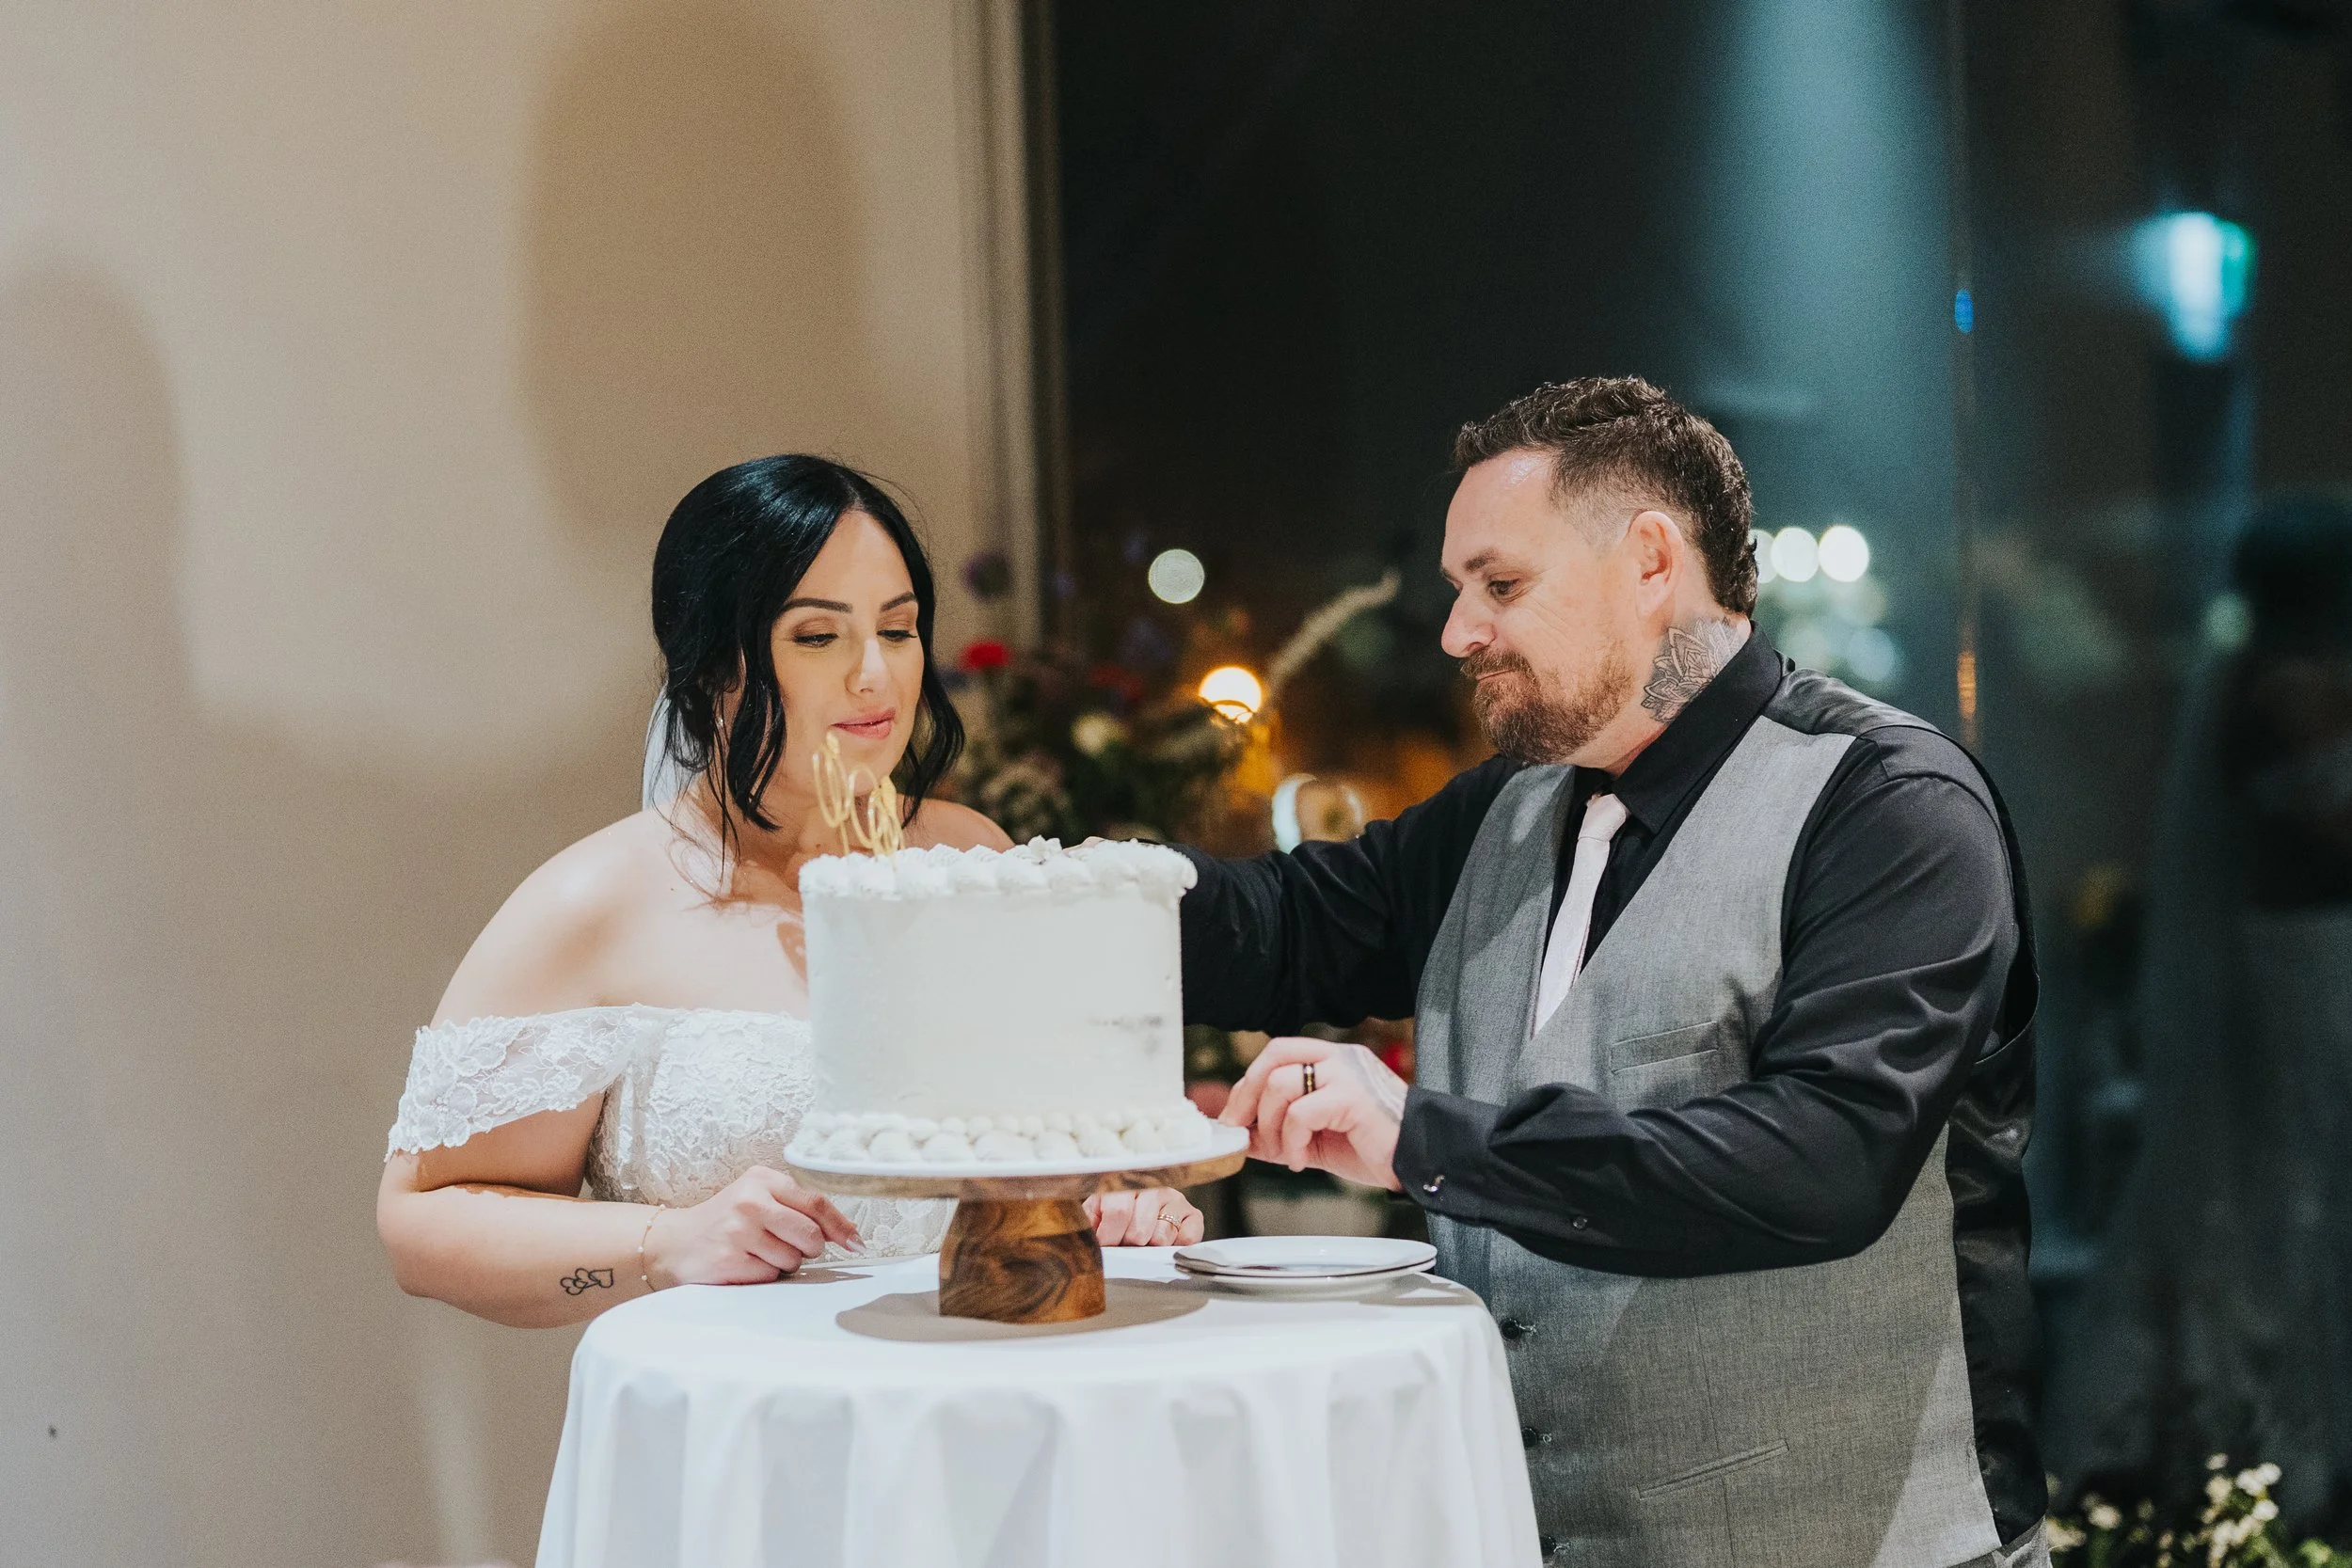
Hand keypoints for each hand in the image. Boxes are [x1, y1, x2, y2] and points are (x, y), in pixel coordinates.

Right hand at [647, 1165, 861, 1285]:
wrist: (674, 1243)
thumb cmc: (727, 1221)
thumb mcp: (758, 1199)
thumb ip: (798, 1209)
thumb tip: (849, 1235)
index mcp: (762, 1179)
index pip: (816, 1201)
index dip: (840, 1226)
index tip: (856, 1243)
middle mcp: (750, 1200)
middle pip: (810, 1235)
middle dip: (808, 1249)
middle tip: (786, 1246)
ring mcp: (738, 1230)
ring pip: (792, 1260)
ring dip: (783, 1264)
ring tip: (757, 1252)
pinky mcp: (729, 1259)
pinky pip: (770, 1276)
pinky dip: (764, 1275)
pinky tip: (744, 1264)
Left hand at [1084, 1186, 1203, 1246]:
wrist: (1143, 1208)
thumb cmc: (1114, 1213)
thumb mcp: (1095, 1212)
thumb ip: (1087, 1220)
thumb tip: (1083, 1237)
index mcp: (1125, 1182)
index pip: (1118, 1212)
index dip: (1110, 1236)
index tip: (1106, 1244)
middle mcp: (1153, 1186)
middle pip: (1139, 1229)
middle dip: (1129, 1244)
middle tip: (1125, 1243)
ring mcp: (1175, 1198)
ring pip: (1161, 1236)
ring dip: (1150, 1247)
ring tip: (1144, 1241)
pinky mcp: (1193, 1214)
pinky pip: (1186, 1239)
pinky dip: (1174, 1247)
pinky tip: (1165, 1240)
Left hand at [1221, 1038, 1406, 1190]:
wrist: (1421, 1162)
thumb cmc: (1377, 1148)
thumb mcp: (1318, 1139)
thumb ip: (1283, 1132)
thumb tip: (1240, 1136)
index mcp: (1334, 1060)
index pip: (1279, 1053)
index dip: (1248, 1083)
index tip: (1234, 1117)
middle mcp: (1340, 1058)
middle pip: (1274, 1056)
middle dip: (1246, 1095)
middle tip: (1240, 1129)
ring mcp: (1347, 1073)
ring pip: (1281, 1083)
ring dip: (1270, 1125)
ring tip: (1285, 1154)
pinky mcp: (1352, 1096)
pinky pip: (1301, 1112)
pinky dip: (1292, 1141)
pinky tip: (1303, 1161)